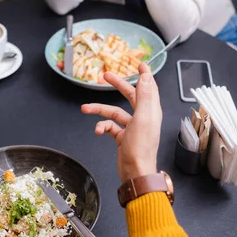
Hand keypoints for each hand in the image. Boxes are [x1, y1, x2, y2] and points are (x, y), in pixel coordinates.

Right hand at [81, 63, 161, 181]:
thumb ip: (145, 95)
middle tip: (105, 76)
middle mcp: (143, 117)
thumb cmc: (140, 147)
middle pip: (130, 95)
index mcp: (150, 110)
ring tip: (85, 108)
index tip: (140, 64)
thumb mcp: (143, 118)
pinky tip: (97, 130)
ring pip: (114, 112)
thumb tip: (146, 76)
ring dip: (99, 110)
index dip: (145, 75)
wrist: (135, 172)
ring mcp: (132, 127)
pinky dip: (102, 127)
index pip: (149, 87)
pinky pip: (110, 127)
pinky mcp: (123, 137)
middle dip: (118, 85)